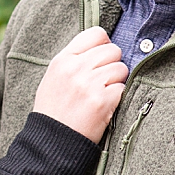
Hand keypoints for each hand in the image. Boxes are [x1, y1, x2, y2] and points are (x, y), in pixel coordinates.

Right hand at [31, 27, 127, 141]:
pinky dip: (117, 98)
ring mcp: (89, 84)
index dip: (104, 44)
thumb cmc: (54, 109)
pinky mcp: (102, 101)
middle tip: (102, 81)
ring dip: (116, 82)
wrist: (51, 141)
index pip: (96, 33)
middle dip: (112, 65)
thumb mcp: (54, 77)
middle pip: (113, 50)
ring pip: (121, 68)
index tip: (102, 57)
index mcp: (62, 59)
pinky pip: (122, 89)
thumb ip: (74, 59)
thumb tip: (102, 45)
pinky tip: (104, 106)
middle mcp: (75, 68)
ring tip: (101, 94)